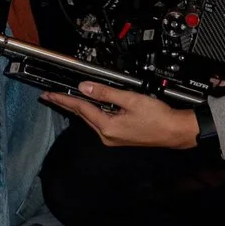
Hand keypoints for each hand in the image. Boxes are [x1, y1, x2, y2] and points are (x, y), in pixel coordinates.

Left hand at [42, 83, 200, 148]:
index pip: (80, 108)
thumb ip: (106, 93)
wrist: (175, 131)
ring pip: (91, 118)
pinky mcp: (119, 136)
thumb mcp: (130, 99)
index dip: (63, 98)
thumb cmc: (158, 118)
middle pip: (83, 114)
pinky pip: (100, 121)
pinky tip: (91, 105)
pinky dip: (93, 112)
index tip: (50, 94)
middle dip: (67, 103)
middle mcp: (107, 135)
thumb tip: (85, 87)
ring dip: (79, 107)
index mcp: (107, 127)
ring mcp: (113, 138)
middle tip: (51, 96)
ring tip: (66, 98)